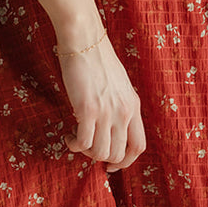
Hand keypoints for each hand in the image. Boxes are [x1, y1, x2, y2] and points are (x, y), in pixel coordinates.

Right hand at [57, 32, 145, 173]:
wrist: (85, 40)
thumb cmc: (97, 60)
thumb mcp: (118, 85)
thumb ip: (119, 106)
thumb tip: (110, 127)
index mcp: (133, 106)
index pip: (139, 146)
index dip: (126, 162)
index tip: (111, 166)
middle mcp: (124, 112)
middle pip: (118, 154)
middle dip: (102, 159)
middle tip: (87, 150)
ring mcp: (107, 112)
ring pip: (100, 152)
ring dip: (86, 153)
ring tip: (76, 141)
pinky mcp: (87, 110)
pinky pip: (83, 143)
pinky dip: (74, 145)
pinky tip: (68, 136)